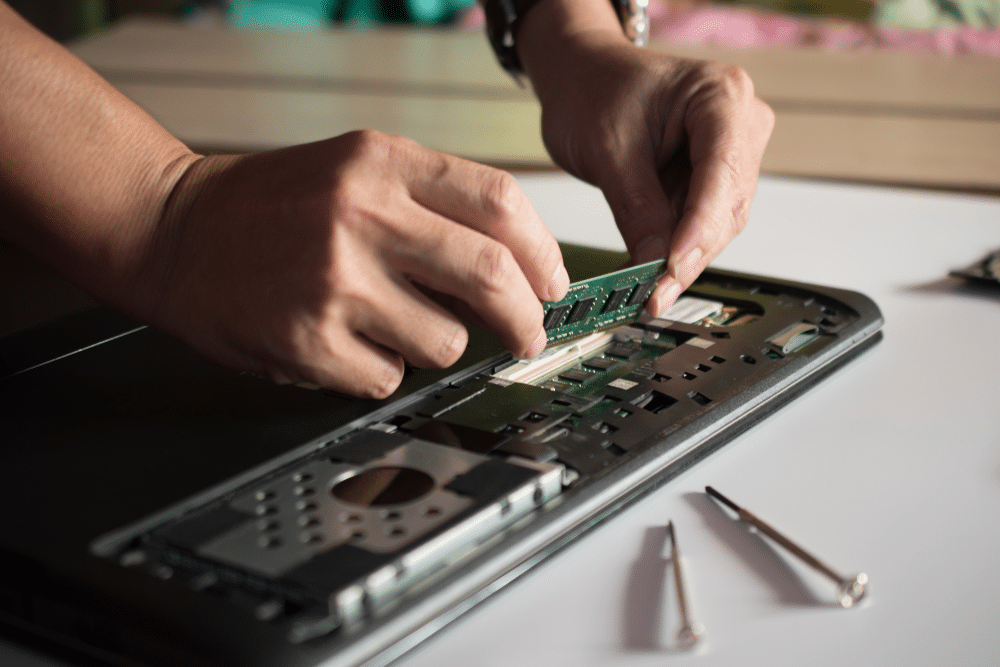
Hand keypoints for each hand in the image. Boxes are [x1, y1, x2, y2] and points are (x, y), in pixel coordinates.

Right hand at [140, 131, 567, 397]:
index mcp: (382, 164)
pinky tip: (344, 341)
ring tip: (387, 322)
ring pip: (447, 341)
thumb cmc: (270, 205)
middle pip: (493, 275)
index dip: (543, 253)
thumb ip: (432, 207)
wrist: (172, 230)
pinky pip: (390, 377)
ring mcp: (335, 280)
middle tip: (527, 336)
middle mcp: (362, 215)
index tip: (553, 286)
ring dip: (436, 344)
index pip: (500, 203)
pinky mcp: (309, 340)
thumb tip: (515, 272)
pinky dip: (380, 369)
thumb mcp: (355, 172)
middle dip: (527, 319)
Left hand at [518, 1, 773, 314]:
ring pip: (719, 223)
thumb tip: (655, 264)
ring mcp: (732, 152)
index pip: (722, 171)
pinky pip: (702, 223)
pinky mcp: (714, 179)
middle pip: (727, 205)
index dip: (699, 226)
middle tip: (655, 294)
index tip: (674, 265)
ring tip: (649, 291)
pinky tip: (653, 275)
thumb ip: (637, 208)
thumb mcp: (608, 149)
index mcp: (721, 96)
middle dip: (689, 253)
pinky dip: (676, 250)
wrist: (584, 78)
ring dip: (683, 259)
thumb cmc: (594, 91)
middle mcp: (740, 123)